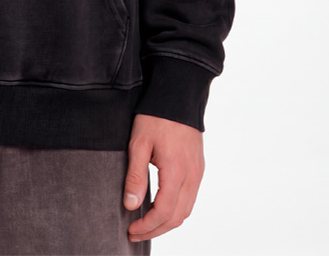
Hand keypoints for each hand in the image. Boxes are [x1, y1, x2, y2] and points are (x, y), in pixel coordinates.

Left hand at [123, 113, 204, 243]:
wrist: (178, 95)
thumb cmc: (156, 116)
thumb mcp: (138, 143)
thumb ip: (135, 176)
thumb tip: (130, 205)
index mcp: (176, 172)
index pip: (164, 212)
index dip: (147, 226)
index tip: (131, 229)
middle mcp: (192, 176)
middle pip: (177, 217)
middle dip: (156, 229)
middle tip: (136, 233)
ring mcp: (198, 172)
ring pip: (186, 210)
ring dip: (167, 222)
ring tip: (147, 224)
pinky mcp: (198, 167)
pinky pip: (190, 197)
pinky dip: (176, 209)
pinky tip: (161, 207)